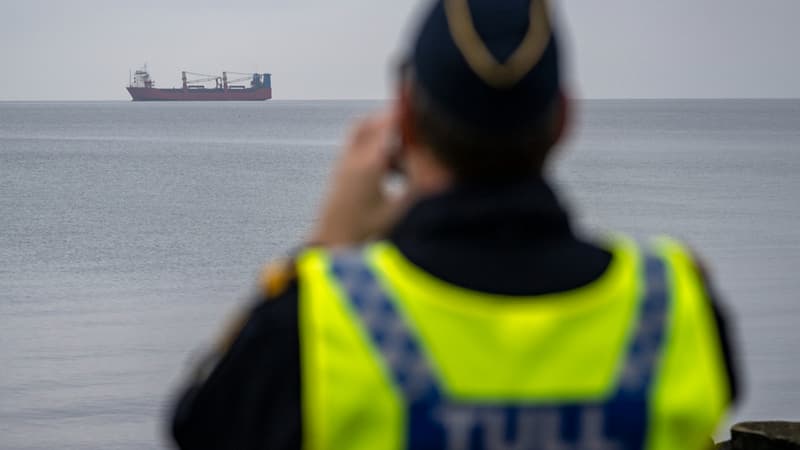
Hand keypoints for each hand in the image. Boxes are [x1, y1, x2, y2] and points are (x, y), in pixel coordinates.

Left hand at [310, 111, 409, 246]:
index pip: (389, 126)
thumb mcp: (399, 212)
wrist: (330, 248)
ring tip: (405, 158)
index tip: (421, 106)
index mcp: (368, 166)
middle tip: (415, 128)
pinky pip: (357, 148)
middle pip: (372, 124)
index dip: (406, 114)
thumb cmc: (363, 235)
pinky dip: (375, 149)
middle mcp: (352, 160)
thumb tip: (444, 171)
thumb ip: (420, 188)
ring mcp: (343, 166)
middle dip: (393, 121)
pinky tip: (391, 172)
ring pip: (362, 134)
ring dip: (383, 136)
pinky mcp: (340, 174)